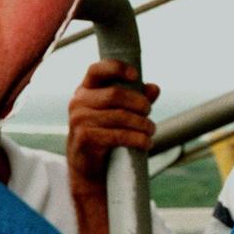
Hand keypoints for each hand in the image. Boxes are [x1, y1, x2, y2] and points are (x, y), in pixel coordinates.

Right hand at [66, 59, 160, 191]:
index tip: (135, 75)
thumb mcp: (121, 111)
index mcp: (86, 88)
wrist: (88, 165)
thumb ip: (138, 98)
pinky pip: (118, 135)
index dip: (117, 68)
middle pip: (115, 94)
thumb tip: (154, 88)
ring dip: (142, 123)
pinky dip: (137, 139)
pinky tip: (146, 142)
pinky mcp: (84, 139)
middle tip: (149, 111)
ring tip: (151, 130)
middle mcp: (79, 101)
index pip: (97, 70)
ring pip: (120, 116)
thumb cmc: (106, 131)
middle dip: (139, 102)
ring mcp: (79, 120)